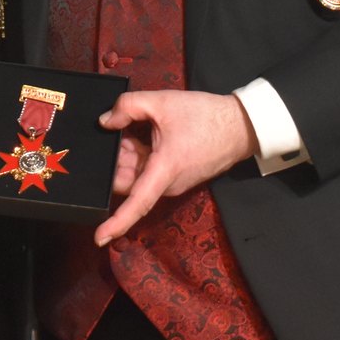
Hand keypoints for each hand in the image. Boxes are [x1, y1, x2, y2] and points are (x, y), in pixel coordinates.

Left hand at [94, 90, 256, 247]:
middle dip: (114, 164)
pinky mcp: (177, 176)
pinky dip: (139, 156)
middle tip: (104, 137)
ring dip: (127, 156)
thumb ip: (128, 106)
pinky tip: (133, 134)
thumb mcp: (162, 102)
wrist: (241, 126)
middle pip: (130, 184)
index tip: (99, 238)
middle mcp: (168, 184)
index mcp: (165, 171)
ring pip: (138, 176)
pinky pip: (150, 172)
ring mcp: (173, 182)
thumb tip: (106, 121)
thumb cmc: (205, 116)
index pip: (137, 204)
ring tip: (122, 127)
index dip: (116, 222)